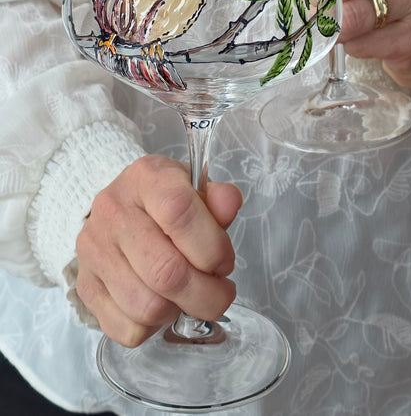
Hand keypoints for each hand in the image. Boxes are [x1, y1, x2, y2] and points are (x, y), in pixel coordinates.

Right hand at [75, 155, 242, 347]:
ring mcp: (94, 251)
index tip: (225, 262)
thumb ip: (217, 198)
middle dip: (207, 295)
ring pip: (148, 307)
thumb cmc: (165, 201)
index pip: (179, 213)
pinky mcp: (85, 286)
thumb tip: (229, 203)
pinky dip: (153, 328)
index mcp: (145, 178)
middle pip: (166, 272)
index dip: (212, 247)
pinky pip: (127, 329)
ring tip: (188, 295)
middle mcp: (113, 212)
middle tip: (220, 293)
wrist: (118, 209)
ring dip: (180, 310)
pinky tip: (161, 303)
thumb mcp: (194, 188)